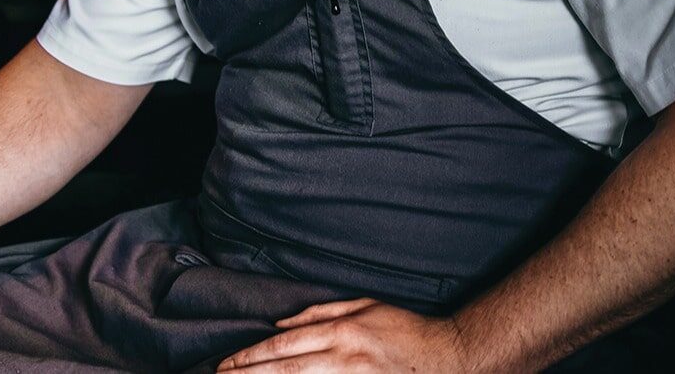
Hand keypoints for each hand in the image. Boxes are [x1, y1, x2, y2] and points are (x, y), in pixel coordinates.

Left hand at [215, 298, 473, 371]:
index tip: (225, 364)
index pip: (283, 345)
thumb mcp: (366, 306)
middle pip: (284, 369)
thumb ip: (321, 313)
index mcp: (342, 330)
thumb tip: (280, 324)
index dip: (249, 356)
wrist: (449, 356)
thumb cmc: (406, 329)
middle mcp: (344, 357)